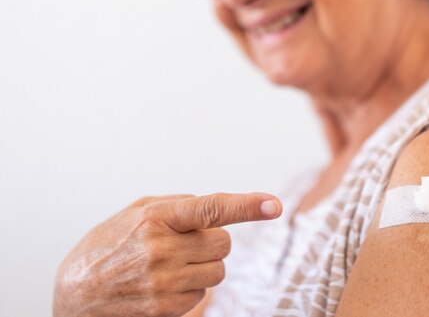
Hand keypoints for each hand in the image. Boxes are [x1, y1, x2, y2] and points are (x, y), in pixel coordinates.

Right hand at [53, 192, 281, 316]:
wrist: (74, 296)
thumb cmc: (105, 247)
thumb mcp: (133, 213)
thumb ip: (176, 205)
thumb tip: (214, 208)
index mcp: (155, 218)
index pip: (211, 208)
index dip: (247, 205)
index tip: (274, 204)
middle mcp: (161, 249)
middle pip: (223, 243)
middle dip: (211, 243)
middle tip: (183, 246)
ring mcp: (163, 283)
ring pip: (217, 272)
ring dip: (202, 268)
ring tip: (168, 268)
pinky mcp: (165, 310)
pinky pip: (202, 297)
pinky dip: (190, 291)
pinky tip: (161, 287)